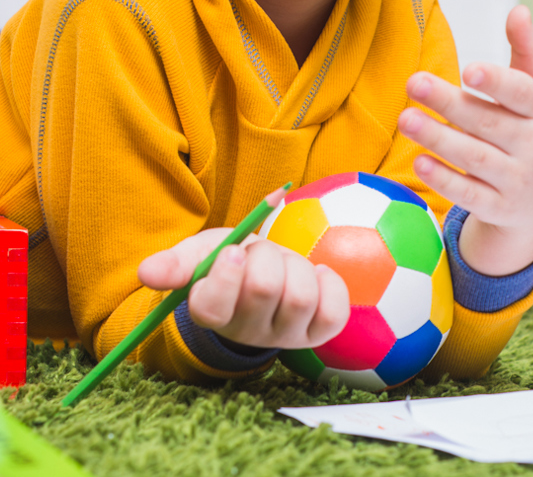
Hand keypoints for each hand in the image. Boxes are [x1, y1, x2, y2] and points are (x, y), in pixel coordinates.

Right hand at [138, 229, 349, 349]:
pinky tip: (316, 274)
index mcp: (213, 312)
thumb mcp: (201, 253)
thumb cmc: (231, 260)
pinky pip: (334, 311)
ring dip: (296, 266)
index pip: (213, 307)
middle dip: (265, 257)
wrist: (265, 268)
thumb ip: (177, 263)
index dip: (226, 276)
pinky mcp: (317, 331)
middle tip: (259, 253)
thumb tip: (146, 272)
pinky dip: (329, 282)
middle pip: (264, 291)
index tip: (234, 250)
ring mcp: (285, 335)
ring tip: (285, 264)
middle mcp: (248, 331)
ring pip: (300, 297)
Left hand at [397, 5, 532, 275]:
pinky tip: (418, 161)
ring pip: (476, 158)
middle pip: (488, 123)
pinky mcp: (499, 208)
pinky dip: (445, 180)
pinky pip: (470, 195)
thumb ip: (526, 52)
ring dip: (439, 139)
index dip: (498, 82)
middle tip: (413, 82)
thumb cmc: (531, 132)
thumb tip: (518, 9)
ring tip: (405, 119)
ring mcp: (517, 180)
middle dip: (449, 103)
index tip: (468, 70)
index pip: (521, 94)